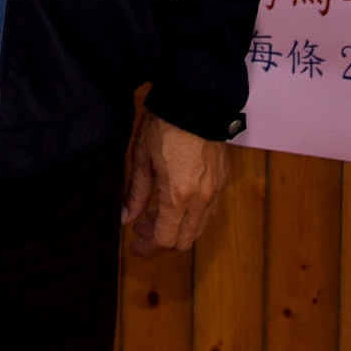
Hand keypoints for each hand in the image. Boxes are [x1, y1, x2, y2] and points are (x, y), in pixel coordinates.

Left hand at [122, 111, 229, 252]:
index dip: (148, 248)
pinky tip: (177, 198)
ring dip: (178, 228)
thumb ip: (135, 194)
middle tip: (143, 226)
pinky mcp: (223, 180)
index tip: (134, 245)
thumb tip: (126, 218)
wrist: (197, 101)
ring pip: (199, 228)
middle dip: (162, 240)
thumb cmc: (165, 127)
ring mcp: (216, 190)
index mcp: (178, 196)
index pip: (165, 240)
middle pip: (184, 241)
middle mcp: (201, 199)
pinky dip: (192, 215)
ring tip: (158, 210)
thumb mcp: (141, 159)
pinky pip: (209, 210)